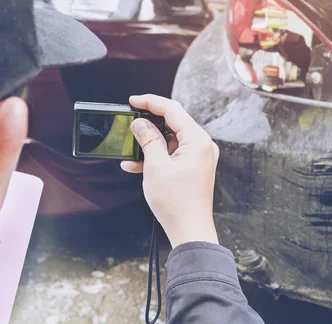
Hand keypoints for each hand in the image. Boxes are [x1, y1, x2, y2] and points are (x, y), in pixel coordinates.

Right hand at [121, 94, 219, 247]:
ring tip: (129, 147)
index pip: (173, 110)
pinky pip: (173, 154)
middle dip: (149, 122)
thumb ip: (148, 139)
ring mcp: (199, 157)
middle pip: (173, 122)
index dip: (150, 102)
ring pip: (171, 139)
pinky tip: (134, 164)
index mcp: (197, 141)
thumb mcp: (155, 166)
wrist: (189, 231)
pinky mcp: (194, 167)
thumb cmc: (176, 203)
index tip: (133, 101)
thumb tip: (141, 124)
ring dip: (150, 142)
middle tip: (130, 121)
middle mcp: (202, 145)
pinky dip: (156, 156)